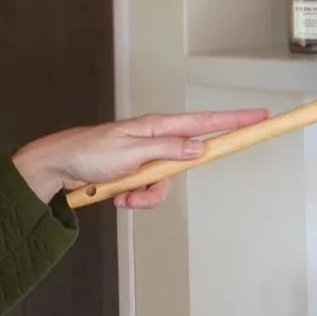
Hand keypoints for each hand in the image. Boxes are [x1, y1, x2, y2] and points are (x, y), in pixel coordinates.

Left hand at [12, 109, 269, 209]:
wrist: (58, 166)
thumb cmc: (89, 151)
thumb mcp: (131, 150)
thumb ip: (169, 149)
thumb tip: (200, 147)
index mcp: (159, 127)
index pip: (206, 122)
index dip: (234, 119)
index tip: (259, 116)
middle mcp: (158, 141)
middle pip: (186, 162)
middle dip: (163, 182)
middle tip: (142, 185)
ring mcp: (148, 158)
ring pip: (167, 183)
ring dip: (145, 195)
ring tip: (119, 194)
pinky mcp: (138, 174)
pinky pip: (151, 192)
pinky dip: (136, 199)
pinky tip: (116, 196)